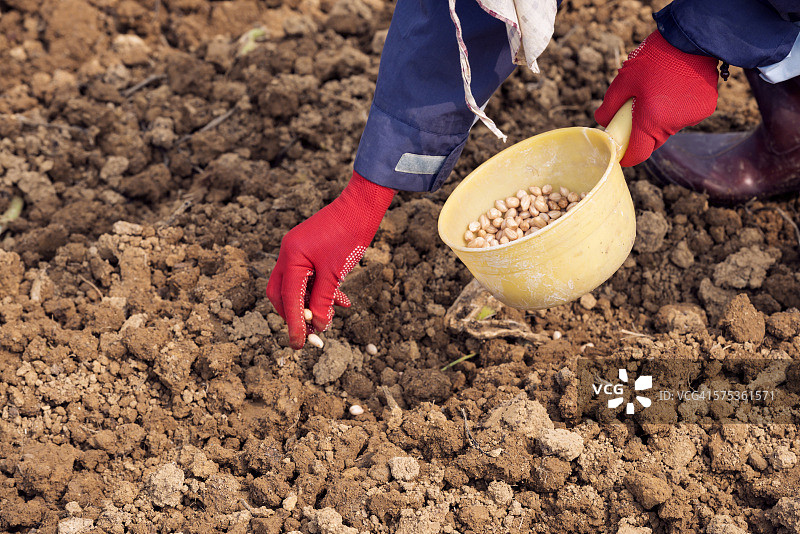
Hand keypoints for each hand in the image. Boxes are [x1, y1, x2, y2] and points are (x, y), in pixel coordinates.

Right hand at [266, 171, 395, 348]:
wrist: (362, 205)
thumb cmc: (349, 235)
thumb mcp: (335, 274)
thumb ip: (323, 301)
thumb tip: (318, 327)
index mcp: (290, 257)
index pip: (287, 299)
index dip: (294, 324)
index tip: (299, 345)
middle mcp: (288, 254)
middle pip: (282, 294)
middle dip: (295, 314)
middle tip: (310, 333)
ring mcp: (297, 250)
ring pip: (297, 287)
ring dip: (311, 304)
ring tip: (329, 318)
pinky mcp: (309, 249)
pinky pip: (308, 277)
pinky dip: (319, 291)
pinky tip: (339, 301)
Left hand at [595, 30, 718, 166]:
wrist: (693, 38)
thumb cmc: (655, 58)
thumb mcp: (624, 80)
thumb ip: (610, 105)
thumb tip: (602, 121)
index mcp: (652, 121)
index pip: (638, 154)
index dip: (627, 155)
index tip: (620, 152)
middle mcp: (674, 124)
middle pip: (653, 141)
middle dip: (642, 133)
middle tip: (635, 112)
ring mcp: (693, 117)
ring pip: (670, 127)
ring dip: (660, 118)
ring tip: (658, 92)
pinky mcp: (706, 108)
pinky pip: (685, 115)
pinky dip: (677, 108)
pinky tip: (675, 88)